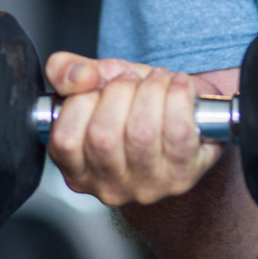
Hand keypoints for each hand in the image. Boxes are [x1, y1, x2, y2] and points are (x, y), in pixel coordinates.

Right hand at [43, 53, 222, 206]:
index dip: (83, 100)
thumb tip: (79, 77)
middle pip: (104, 136)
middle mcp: (109, 187)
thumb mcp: (96, 82)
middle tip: (133, 78)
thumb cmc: (136, 104)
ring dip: (152, 90)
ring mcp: (147, 187)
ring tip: (158, 79)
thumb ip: (66, 71)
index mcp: (78, 171)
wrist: (192, 116)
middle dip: (120, 90)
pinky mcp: (182, 176)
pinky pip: (178, 132)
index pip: (65, 139)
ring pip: (142, 133)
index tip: (100, 83)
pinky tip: (181, 86)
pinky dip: (180, 97)